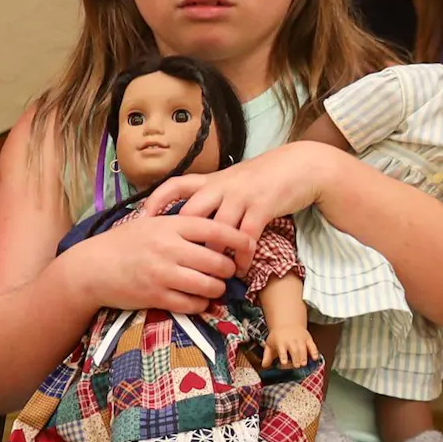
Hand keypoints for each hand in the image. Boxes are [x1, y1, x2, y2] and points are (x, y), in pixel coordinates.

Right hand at [61, 213, 254, 316]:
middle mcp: (168, 248)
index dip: (239, 239)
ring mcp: (162, 274)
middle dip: (228, 269)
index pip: (215, 229)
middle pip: (217, 261)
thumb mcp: (151, 223)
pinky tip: (198, 299)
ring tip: (215, 286)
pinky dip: (201, 304)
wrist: (93, 267)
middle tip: (228, 271)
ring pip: (208, 285)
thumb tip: (217, 230)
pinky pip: (192, 304)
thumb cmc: (124, 243)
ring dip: (218, 289)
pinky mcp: (156, 296)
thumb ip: (181, 224)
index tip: (249, 245)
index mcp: (170, 225)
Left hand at [145, 142, 335, 253]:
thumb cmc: (263, 177)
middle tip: (175, 263)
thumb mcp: (232, 181)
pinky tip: (240, 268)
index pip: (175, 185)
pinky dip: (242, 256)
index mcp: (211, 179)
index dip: (156, 200)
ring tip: (210, 275)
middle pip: (191, 213)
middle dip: (181, 240)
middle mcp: (221, 185)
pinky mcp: (262, 206)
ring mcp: (241, 195)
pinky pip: (247, 236)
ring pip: (217, 228)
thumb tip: (189, 220)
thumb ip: (211, 197)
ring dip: (213, 255)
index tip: (142, 219)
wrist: (299, 166)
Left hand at [261, 325, 318, 369]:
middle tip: (296, 366)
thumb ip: (267, 356)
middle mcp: (290, 340)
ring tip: (303, 364)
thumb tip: (264, 365)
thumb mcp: (270, 344)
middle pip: (294, 350)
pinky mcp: (307, 338)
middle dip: (296, 358)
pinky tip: (315, 358)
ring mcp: (300, 339)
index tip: (284, 363)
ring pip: (303, 348)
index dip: (283, 356)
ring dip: (304, 357)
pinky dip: (314, 351)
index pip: (282, 350)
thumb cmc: (278, 337)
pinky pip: (312, 345)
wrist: (287, 323)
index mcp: (280, 342)